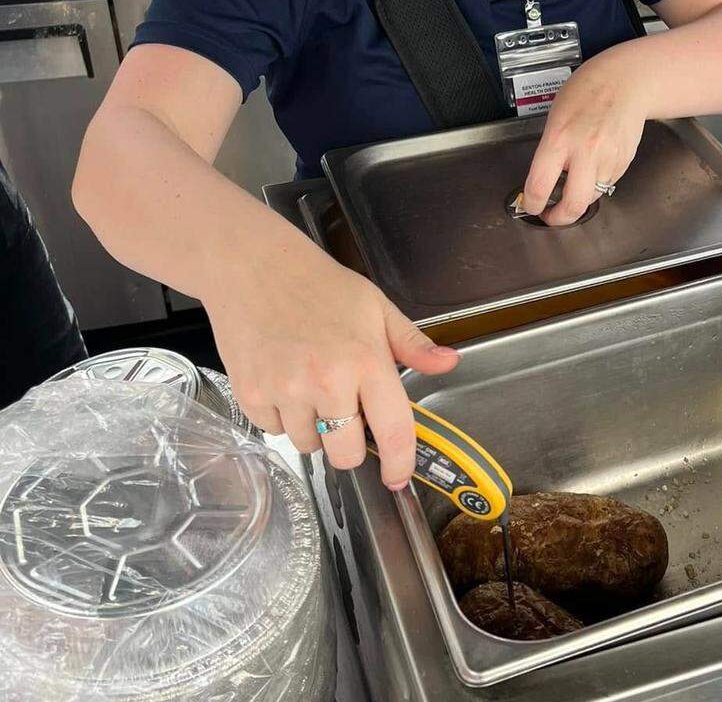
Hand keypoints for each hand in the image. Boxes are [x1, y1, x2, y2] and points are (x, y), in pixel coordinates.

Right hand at [208, 245, 458, 488]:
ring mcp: (285, 390)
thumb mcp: (377, 307)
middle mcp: (326, 381)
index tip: (399, 476)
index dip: (400, 462)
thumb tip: (449, 363)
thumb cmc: (320, 285)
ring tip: (311, 386)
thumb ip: (413, 344)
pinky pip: (273, 431)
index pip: (392, 430)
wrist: (255, 267)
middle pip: (345, 454)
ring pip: (308, 445)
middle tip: (347, 409)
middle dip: (350, 442)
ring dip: (314, 428)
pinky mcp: (250, 394)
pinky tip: (284, 382)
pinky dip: (282, 417)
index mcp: (365, 361)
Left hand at [520, 56, 646, 225]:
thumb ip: (550, 149)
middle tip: (550, 216)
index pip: (540, 185)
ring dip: (579, 197)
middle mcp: (586, 152)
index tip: (529, 205)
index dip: (531, 204)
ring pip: (591, 197)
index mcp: (560, 138)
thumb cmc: (588, 91)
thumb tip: (543, 179)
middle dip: (559, 219)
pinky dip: (596, 182)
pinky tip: (593, 164)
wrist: (627, 81)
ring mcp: (608, 159)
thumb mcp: (556, 116)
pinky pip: (606, 184)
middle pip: (573, 206)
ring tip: (572, 183)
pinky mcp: (624, 163)